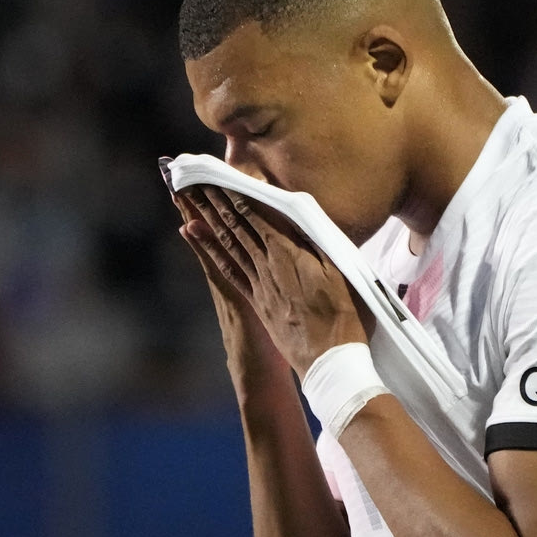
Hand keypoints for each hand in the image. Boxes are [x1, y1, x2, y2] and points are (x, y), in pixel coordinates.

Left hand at [179, 185, 367, 378]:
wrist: (330, 361)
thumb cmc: (344, 317)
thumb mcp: (340, 273)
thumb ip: (318, 243)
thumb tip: (301, 217)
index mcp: (288, 254)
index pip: (255, 216)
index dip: (235, 194)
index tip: (219, 175)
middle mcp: (267, 266)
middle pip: (236, 226)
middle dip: (215, 200)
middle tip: (194, 179)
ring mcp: (258, 284)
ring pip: (228, 243)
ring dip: (209, 219)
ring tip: (192, 199)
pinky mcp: (255, 300)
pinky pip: (228, 268)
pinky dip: (210, 249)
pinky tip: (195, 235)